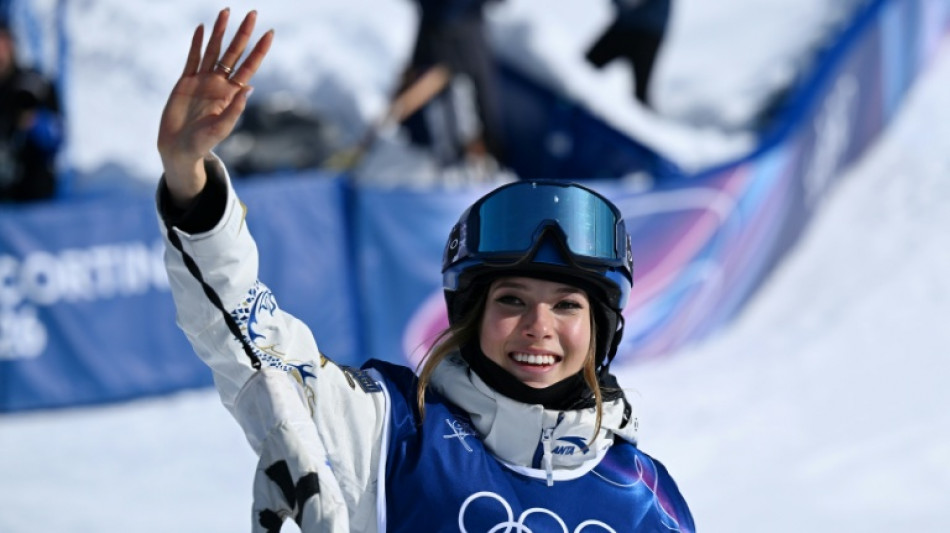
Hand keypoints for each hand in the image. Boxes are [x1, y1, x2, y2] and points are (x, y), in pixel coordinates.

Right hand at [157, 9, 272, 204]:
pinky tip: (203, 29)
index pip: (249, 67)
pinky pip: (192, 58)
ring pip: (213, 50)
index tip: (270, 33)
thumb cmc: (203, 143)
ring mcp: (202, 80)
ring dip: (220, 31)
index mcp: (232, 94)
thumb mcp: (222, 128)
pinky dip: (197, 43)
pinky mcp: (184, 82)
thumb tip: (249, 87)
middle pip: (234, 52)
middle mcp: (219, 83)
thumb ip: (235, 109)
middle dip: (243, 33)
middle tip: (253, 13)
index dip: (259, 50)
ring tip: (227, 11)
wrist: (179, 149)